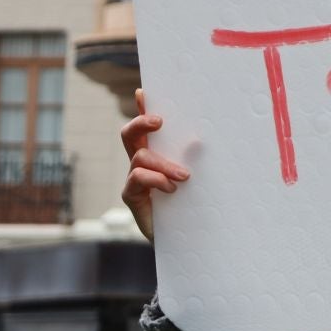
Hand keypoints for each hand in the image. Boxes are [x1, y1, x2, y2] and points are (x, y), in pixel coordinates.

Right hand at [121, 88, 189, 242]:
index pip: (147, 127)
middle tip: (159, 121)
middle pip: (130, 135)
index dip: (142, 108)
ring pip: (140, 157)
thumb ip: (195, 160)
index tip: (144, 92)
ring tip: (184, 176)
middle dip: (141, 122)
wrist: (187, 238)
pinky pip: (137, 178)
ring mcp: (134, 180)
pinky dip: (155, 180)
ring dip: (163, 164)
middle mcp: (142, 163)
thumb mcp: (198, 178)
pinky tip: (171, 189)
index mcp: (157, 153)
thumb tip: (200, 141)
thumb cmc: (194, 204)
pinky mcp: (132, 196)